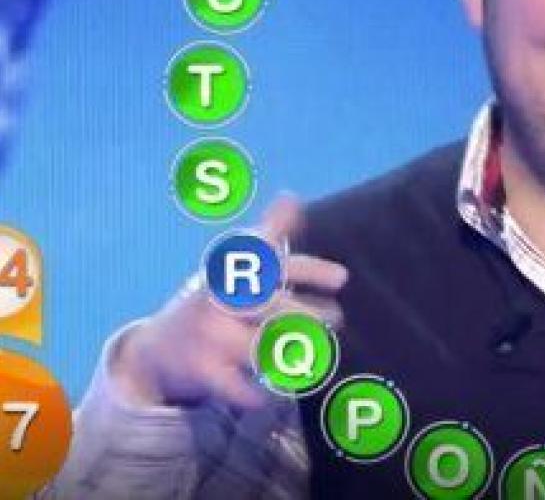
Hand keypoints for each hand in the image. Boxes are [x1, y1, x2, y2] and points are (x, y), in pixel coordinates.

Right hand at [111, 196, 348, 409]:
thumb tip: (291, 196)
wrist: (154, 349)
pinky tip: (273, 390)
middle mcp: (220, 299)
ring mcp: (210, 335)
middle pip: (277, 310)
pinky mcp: (203, 371)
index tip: (343, 279)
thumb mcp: (234, 266)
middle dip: (313, 316)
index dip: (310, 271)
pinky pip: (243, 388)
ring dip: (295, 355)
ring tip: (312, 353)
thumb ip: (268, 234)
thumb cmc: (212, 302)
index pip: (274, 264)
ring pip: (265, 348)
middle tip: (335, 320)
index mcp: (232, 271)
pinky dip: (261, 393)